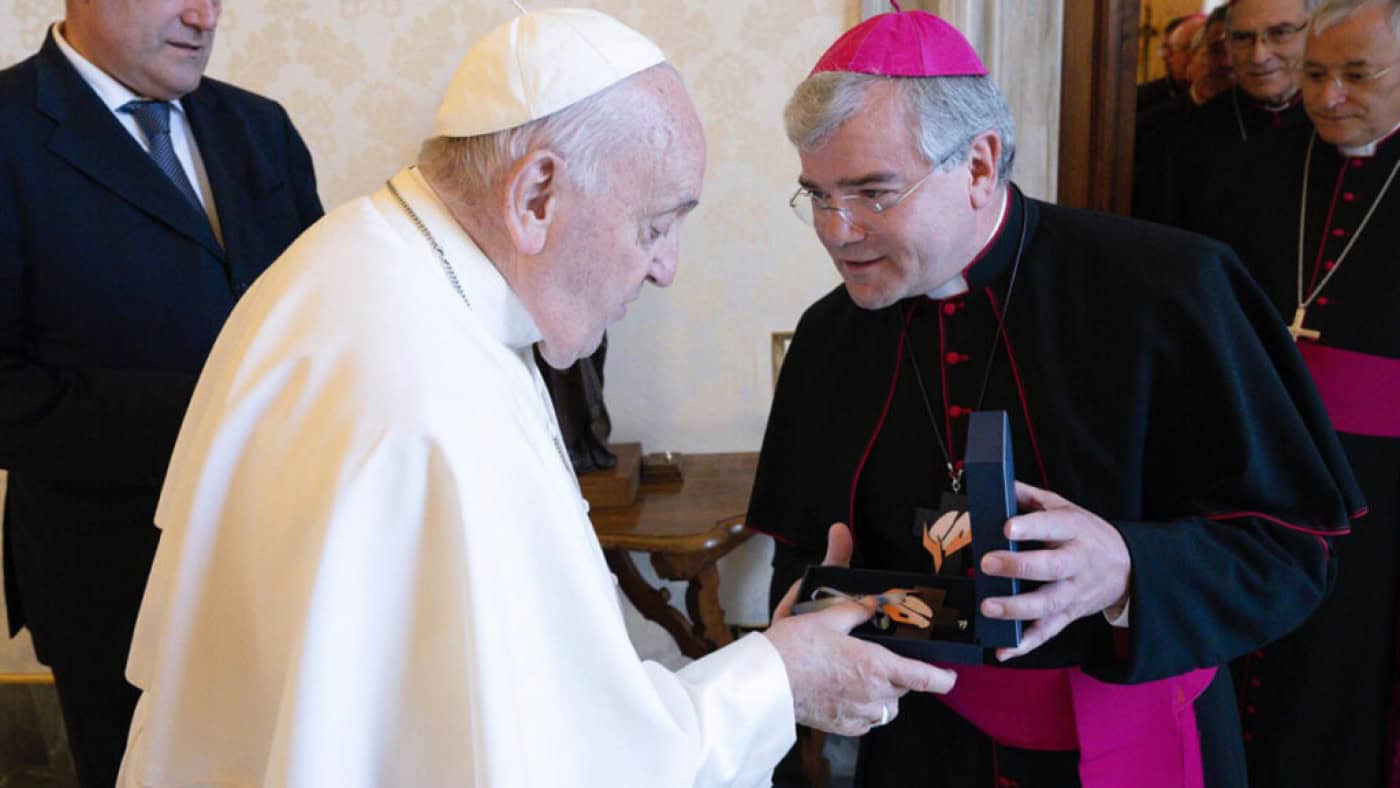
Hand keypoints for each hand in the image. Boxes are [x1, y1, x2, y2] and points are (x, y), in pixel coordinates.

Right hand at [764, 523, 957, 735]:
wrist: (767, 681)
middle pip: (903, 689)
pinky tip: (847, 693)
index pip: (924, 678)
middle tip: (880, 660)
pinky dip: (864, 709)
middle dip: (899, 675)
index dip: (942, 677)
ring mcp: (859, 713)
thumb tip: (872, 599)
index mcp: (877, 666)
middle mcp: (873, 694)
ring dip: (883, 694)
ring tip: (863, 677)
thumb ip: (857, 608)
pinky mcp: (843, 725)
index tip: (949, 676)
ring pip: (887, 708)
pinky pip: (866, 721)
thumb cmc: (794, 649)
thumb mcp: (828, 617)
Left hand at [979, 482, 1131, 661]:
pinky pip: (1047, 632)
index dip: (1031, 527)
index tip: (1007, 526)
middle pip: (1050, 567)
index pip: (1054, 526)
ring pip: (1047, 604)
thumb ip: (1032, 497)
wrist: (1128, 567)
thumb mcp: (1066, 508)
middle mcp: (1075, 563)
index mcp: (1074, 531)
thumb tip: (1001, 484)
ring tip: (988, 607)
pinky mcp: (1069, 615)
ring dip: (1017, 609)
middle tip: (988, 563)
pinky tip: (1003, 650)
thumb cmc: (1087, 534)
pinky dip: (1025, 644)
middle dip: (1018, 567)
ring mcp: (1073, 592)